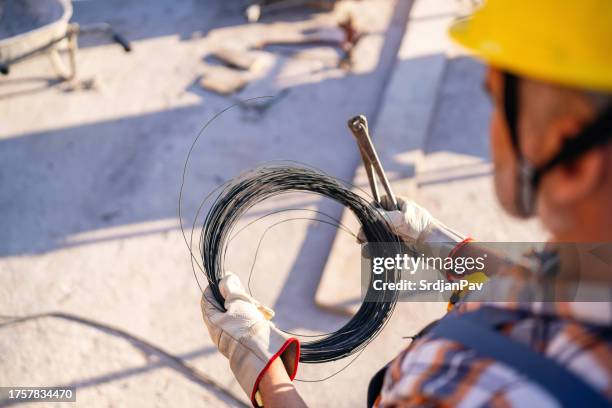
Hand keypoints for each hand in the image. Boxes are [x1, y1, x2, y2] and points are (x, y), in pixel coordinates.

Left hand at [201, 273, 298, 406]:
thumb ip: (230, 288)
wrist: (261, 354)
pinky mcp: (243, 340)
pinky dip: (254, 317)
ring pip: (238, 313)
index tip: (228, 280)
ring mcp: (230, 335)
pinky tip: (265, 318)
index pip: (208, 297)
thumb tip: (226, 277)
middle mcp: (218, 328)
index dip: (216, 286)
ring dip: (250, 308)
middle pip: (225, 305)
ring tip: (262, 311)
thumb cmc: (246, 326)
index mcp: (211, 319)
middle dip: (239, 298)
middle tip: (250, 298)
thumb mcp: (238, 302)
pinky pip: (247, 323)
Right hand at [358, 196, 465, 257]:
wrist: (433, 245)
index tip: (366, 221)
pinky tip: (371, 254)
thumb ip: (382, 217)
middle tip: (361, 239)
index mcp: (397, 204)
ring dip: (370, 242)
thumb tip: (366, 217)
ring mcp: (394, 229)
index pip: (378, 204)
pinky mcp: (395, 241)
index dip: (371, 212)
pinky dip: (376, 249)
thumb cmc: (420, 227)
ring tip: (367, 250)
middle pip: (375, 221)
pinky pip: (381, 243)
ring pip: (376, 234)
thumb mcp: (400, 219)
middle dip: (367, 231)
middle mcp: (394, 215)